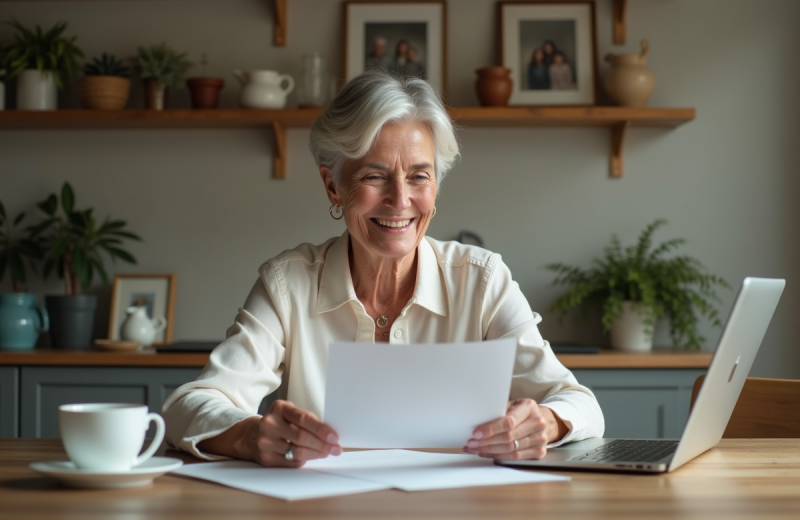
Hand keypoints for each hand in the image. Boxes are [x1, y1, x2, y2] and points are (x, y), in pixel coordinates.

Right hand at [198, 400, 341, 467]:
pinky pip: (291, 462)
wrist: (252, 435)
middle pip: (301, 437)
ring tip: (326, 453)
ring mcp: (265, 441)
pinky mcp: (265, 458)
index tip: (334, 437)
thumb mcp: (290, 414)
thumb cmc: (279, 423)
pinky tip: (312, 456)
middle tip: (335, 449)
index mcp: (279, 408)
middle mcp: (269, 423)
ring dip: (316, 454)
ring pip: (297, 452)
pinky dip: (305, 460)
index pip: (303, 419)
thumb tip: (330, 435)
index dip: (321, 429)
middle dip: (322, 445)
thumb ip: (308, 420)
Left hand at [463, 398, 567, 460]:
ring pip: (511, 450)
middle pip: (508, 437)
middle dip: (486, 442)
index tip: (476, 433)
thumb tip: (477, 419)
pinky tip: (487, 453)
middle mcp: (538, 423)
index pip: (509, 422)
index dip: (491, 429)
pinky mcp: (540, 452)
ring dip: (490, 451)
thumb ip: (499, 411)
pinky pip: (515, 458)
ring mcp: (540, 439)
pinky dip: (499, 457)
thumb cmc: (522, 412)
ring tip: (475, 449)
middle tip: (471, 443)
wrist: (543, 420)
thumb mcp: (512, 404)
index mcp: (529, 407)